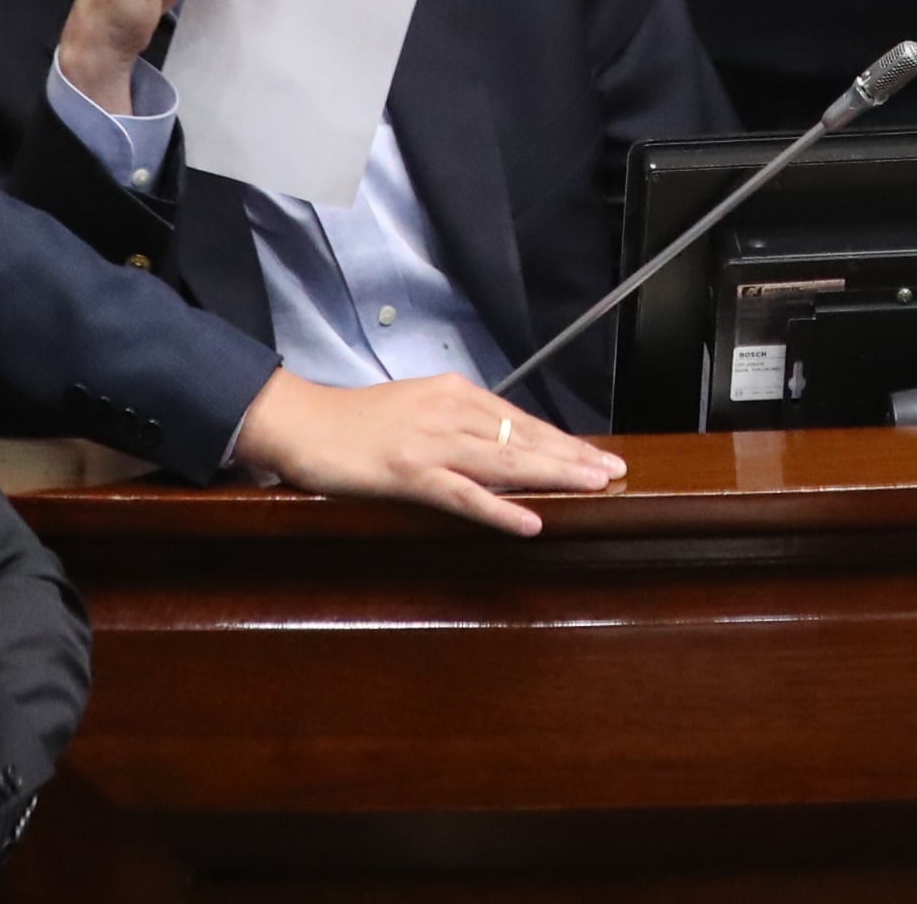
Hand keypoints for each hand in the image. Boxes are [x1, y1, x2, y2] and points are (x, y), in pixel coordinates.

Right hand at [227, 368, 624, 535]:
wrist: (301, 423)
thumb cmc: (354, 422)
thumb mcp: (416, 409)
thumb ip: (456, 422)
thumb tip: (497, 443)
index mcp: (454, 394)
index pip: (520, 419)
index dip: (561, 439)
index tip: (597, 454)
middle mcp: (451, 412)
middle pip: (524, 437)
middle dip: (574, 454)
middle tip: (616, 470)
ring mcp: (431, 443)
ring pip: (506, 461)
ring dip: (555, 473)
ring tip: (595, 485)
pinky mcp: (409, 473)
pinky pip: (464, 494)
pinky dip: (500, 509)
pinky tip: (530, 521)